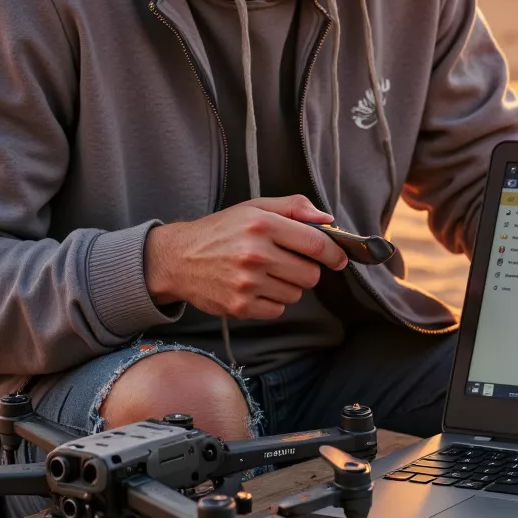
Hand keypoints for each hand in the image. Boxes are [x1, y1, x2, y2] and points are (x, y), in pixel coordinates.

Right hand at [143, 194, 347, 319]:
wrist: (178, 259)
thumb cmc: (220, 231)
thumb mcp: (254, 207)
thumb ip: (293, 207)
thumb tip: (327, 219)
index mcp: (262, 225)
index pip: (316, 244)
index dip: (334, 253)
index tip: (339, 258)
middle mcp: (256, 254)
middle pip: (310, 274)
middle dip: (305, 269)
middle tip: (287, 262)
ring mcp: (247, 283)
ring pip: (295, 294)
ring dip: (288, 286)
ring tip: (265, 273)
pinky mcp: (240, 307)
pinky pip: (278, 310)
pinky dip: (272, 302)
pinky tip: (255, 288)